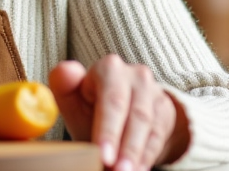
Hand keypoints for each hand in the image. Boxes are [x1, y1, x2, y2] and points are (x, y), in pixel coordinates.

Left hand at [48, 56, 189, 170]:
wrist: (119, 112)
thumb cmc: (90, 106)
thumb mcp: (73, 98)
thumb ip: (63, 84)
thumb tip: (66, 70)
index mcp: (109, 68)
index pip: (111, 100)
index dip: (108, 129)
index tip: (101, 153)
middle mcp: (135, 75)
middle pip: (134, 114)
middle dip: (125, 146)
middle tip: (115, 169)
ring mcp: (153, 91)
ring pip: (148, 126)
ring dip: (136, 153)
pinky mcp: (165, 108)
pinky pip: (158, 135)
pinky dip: (148, 155)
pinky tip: (138, 169)